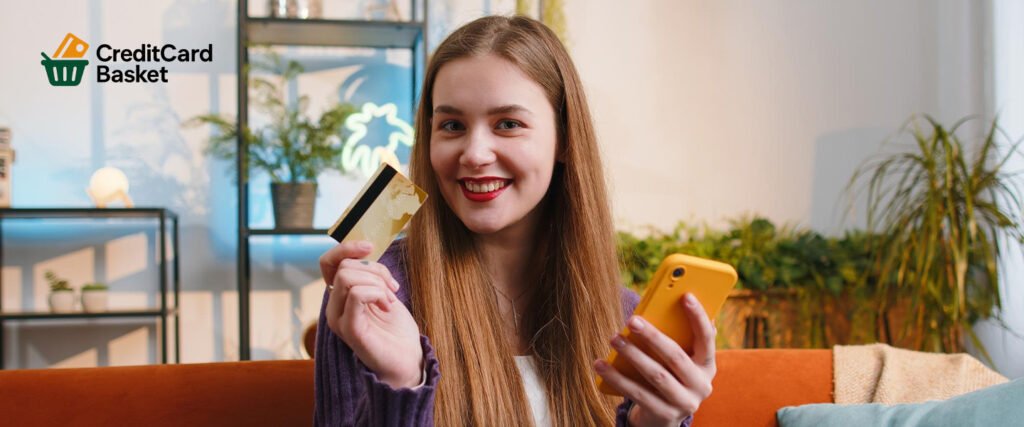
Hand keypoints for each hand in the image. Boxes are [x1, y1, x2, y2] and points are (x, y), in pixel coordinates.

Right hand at [320, 240, 423, 388]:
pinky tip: (388, 305)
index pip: (328, 263)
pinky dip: (377, 292)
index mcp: (340, 296)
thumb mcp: (383, 292)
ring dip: (377, 283)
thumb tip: (366, 248)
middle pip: (344, 267)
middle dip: (375, 270)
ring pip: (347, 277)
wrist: (408, 360)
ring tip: (390, 300)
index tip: (371, 247)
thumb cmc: (396, 328)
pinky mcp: (350, 329)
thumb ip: (370, 275)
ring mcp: (339, 319)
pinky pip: (356, 295)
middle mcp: (334, 307)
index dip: (347, 248)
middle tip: (392, 289)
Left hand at [594, 293, 716, 426]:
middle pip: (676, 356)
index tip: (686, 295)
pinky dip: (617, 378)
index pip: (707, 338)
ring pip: (656, 376)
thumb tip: (665, 304)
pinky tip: (601, 365)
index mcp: (707, 365)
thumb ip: (677, 337)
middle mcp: (701, 385)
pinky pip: (638, 394)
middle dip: (653, 336)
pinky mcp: (664, 415)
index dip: (698, 317)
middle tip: (631, 320)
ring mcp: (684, 403)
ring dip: (633, 355)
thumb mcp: (678, 358)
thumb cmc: (668, 375)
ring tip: (613, 339)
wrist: (662, 419)